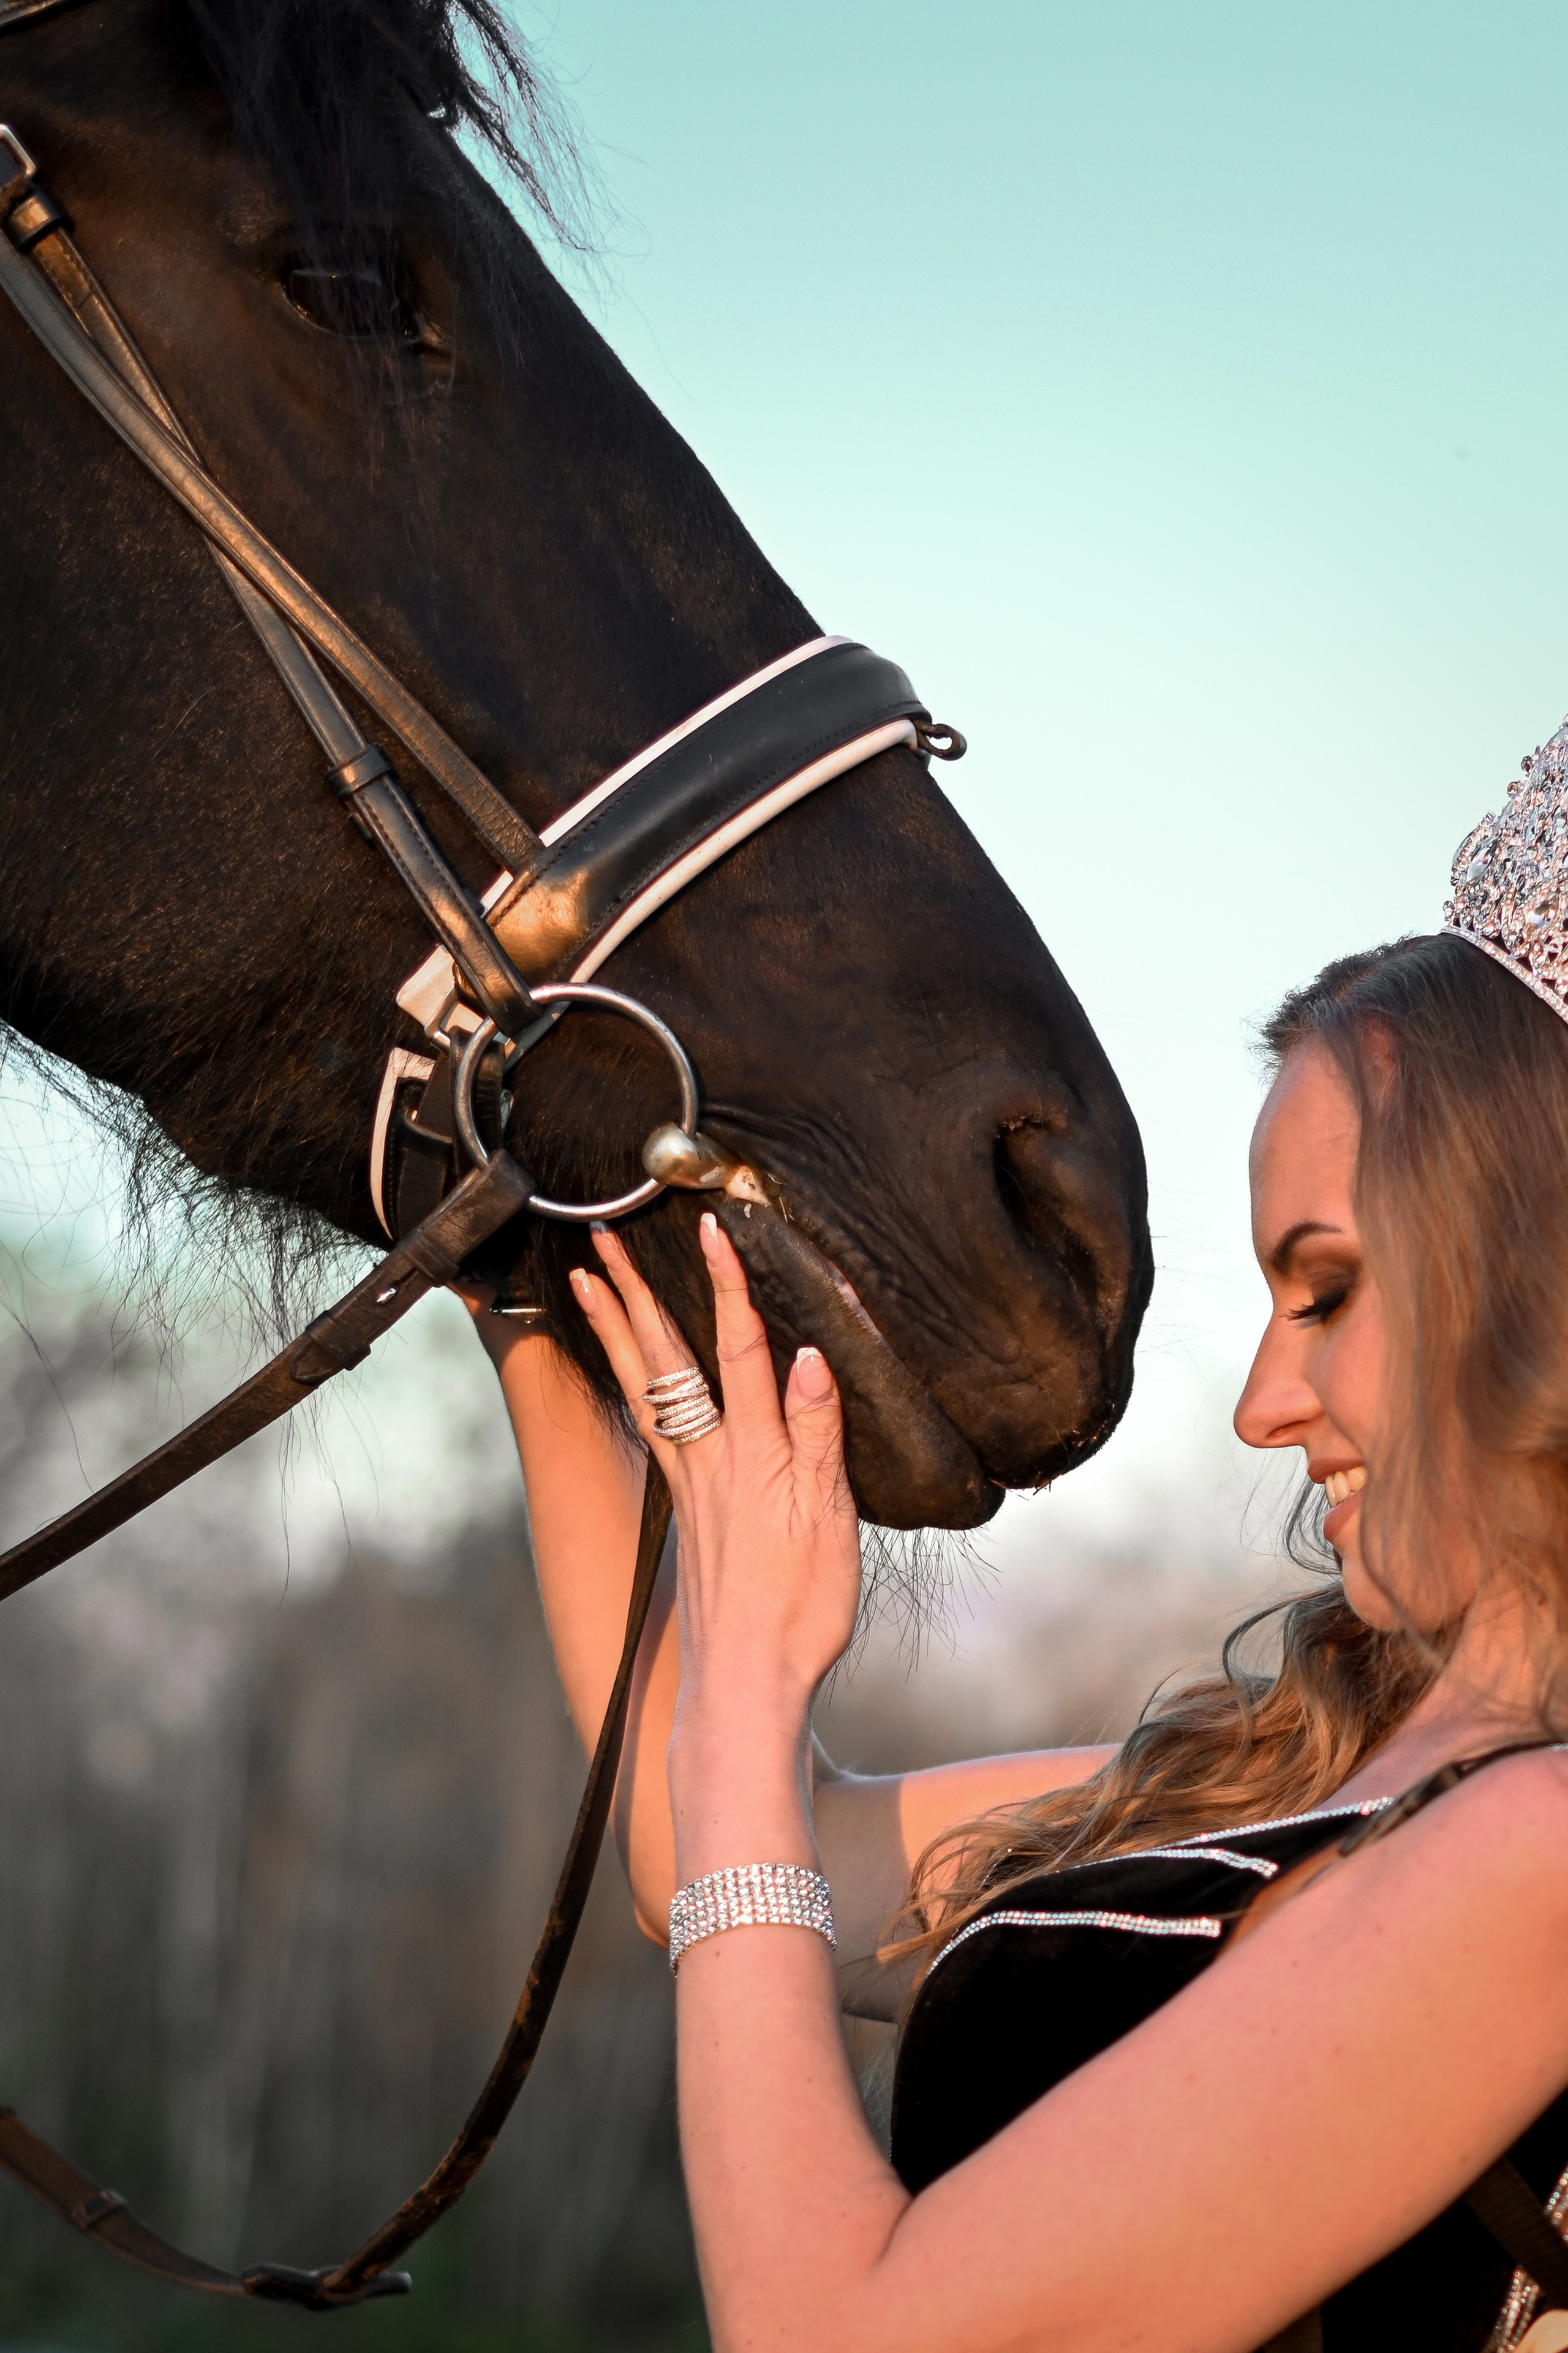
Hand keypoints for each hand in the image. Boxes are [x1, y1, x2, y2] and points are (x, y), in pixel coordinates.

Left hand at [571, 1216, 861, 1741]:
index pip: (739, 1350)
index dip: (728, 1286)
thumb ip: (819, 1435)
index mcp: (753, 1453)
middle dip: (633, 1291)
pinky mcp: (683, 1505)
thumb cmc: (800, 1608)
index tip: (712, 1228)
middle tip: (599, 1236)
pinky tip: (627, 1369)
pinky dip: (630, 1379)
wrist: (745, 1681)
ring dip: (615, 1327)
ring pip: (644, 1385)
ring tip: (586, 1282)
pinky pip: (648, 1422)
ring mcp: (689, 1480)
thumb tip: (810, 1356)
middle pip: (666, 1357)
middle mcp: (709, 1457)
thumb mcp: (829, 1520)